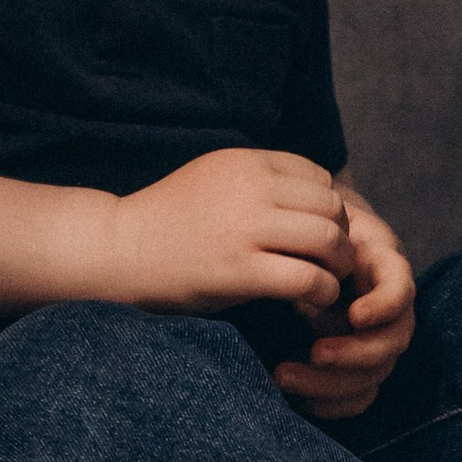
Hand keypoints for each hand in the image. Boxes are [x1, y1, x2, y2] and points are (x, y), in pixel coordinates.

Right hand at [107, 150, 352, 315]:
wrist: (118, 251)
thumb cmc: (168, 222)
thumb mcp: (214, 178)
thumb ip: (258, 180)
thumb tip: (314, 196)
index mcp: (246, 162)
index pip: (318, 177)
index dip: (329, 207)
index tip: (321, 233)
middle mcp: (251, 188)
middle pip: (331, 207)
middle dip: (342, 237)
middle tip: (334, 262)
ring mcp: (246, 229)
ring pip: (328, 240)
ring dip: (339, 265)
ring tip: (327, 281)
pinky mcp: (239, 271)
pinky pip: (307, 278)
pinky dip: (321, 291)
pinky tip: (312, 299)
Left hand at [275, 192, 416, 418]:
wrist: (296, 246)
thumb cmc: (302, 229)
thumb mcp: (310, 219)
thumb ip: (316, 234)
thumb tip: (310, 240)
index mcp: (379, 265)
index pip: (400, 288)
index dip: (385, 305)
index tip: (356, 314)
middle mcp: (384, 308)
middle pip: (393, 341)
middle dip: (356, 353)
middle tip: (314, 352)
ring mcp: (373, 339)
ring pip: (375, 375)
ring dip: (331, 384)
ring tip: (281, 376)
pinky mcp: (355, 366)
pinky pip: (358, 397)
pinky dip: (331, 405)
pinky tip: (294, 399)